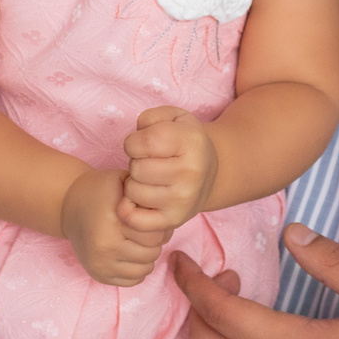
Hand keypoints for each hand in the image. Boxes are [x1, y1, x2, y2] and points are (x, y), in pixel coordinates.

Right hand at [60, 165, 172, 286]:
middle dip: (155, 241)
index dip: (159, 226)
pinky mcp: (98, 275)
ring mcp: (100, 265)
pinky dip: (137, 268)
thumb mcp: (122, 181)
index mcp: (112, 223)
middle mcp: (104, 248)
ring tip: (138, 240)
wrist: (68, 207)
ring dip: (147, 255)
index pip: (154, 235)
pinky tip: (130, 252)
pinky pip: (133, 281)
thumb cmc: (101, 191)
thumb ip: (145, 194)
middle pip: (151, 253)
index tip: (151, 217)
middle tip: (146, 229)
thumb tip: (166, 213)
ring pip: (145, 269)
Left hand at [121, 106, 218, 232]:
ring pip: (133, 191)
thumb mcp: (173, 117)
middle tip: (150, 163)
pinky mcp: (175, 220)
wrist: (210, 172)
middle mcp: (191, 174)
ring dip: (135, 183)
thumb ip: (149, 118)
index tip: (143, 145)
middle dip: (136, 162)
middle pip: (137, 168)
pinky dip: (129, 209)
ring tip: (149, 178)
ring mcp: (184, 200)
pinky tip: (140, 198)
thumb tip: (134, 142)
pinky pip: (136, 219)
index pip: (143, 143)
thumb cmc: (183, 142)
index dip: (134, 142)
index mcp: (192, 143)